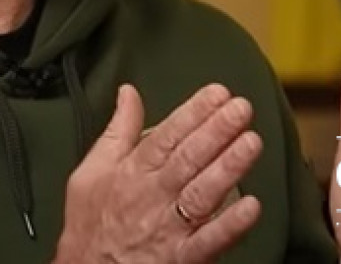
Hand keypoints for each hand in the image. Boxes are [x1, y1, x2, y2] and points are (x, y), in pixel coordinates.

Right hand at [53, 83, 262, 263]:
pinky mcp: (181, 257)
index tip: (218, 93)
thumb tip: (128, 92)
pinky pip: (208, 241)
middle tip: (240, 109)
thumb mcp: (92, 169)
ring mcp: (168, 227)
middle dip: (216, 131)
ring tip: (250, 142)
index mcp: (132, 171)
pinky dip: (229, 225)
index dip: (194, 112)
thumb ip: (117, 129)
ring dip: (227, 168)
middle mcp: (152, 195)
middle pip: (188, 159)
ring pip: (201, 194)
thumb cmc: (89, 222)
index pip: (167, 135)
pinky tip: (251, 206)